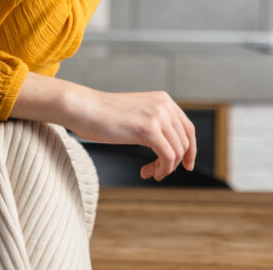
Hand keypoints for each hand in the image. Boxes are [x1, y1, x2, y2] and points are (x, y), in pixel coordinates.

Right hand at [66, 86, 196, 181]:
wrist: (83, 107)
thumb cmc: (102, 115)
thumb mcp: (136, 114)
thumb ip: (154, 123)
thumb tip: (169, 147)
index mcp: (163, 99)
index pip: (188, 128)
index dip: (190, 150)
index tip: (186, 165)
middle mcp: (164, 105)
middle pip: (184, 142)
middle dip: (174, 163)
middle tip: (156, 173)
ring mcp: (157, 115)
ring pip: (177, 152)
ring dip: (165, 168)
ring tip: (149, 172)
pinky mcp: (148, 128)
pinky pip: (167, 157)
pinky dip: (162, 170)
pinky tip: (147, 172)